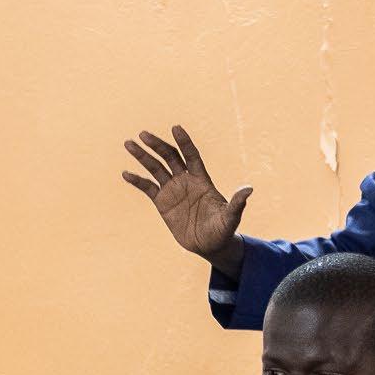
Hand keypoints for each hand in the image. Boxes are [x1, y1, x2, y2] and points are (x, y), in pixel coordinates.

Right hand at [121, 126, 251, 272]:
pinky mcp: (162, 202)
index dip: (184, 142)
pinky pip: (147, 188)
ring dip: (142, 156)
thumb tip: (249, 189)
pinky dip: (137, 180)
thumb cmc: (223, 230)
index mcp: (201, 179)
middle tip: (143, 134)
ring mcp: (172, 190)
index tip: (176, 128)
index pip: (191, 155)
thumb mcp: (231, 217)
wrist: (209, 245)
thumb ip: (237, 203)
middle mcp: (185, 180)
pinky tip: (126, 173)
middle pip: (170, 157)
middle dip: (157, 145)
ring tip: (129, 143)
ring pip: (155, 168)